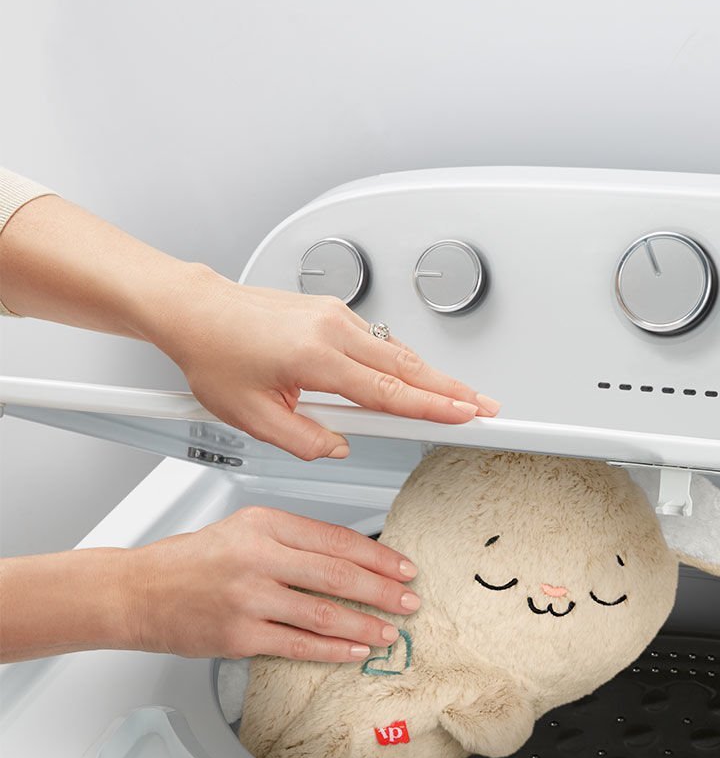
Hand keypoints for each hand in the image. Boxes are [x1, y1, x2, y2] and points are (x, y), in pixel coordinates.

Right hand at [125, 506, 419, 660]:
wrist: (136, 592)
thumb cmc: (192, 561)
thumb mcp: (244, 531)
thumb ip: (294, 541)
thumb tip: (353, 561)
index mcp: (264, 525)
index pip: (337, 539)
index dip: (379, 556)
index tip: (404, 567)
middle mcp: (258, 558)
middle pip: (339, 576)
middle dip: (384, 591)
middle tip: (409, 602)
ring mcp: (248, 598)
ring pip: (324, 614)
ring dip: (366, 625)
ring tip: (390, 632)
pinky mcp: (239, 635)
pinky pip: (299, 646)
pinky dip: (334, 651)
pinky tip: (356, 651)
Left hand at [150, 268, 499, 460]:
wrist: (194, 310)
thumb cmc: (214, 354)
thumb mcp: (250, 417)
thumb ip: (303, 440)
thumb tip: (338, 447)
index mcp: (315, 357)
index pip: (389, 391)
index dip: (435, 406)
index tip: (468, 415)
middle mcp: (332, 329)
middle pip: (410, 367)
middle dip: (454, 389)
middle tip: (487, 407)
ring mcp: (336, 315)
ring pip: (398, 353)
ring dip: (432, 377)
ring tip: (460, 399)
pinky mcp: (334, 312)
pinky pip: (381, 342)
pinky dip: (403, 362)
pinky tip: (415, 379)